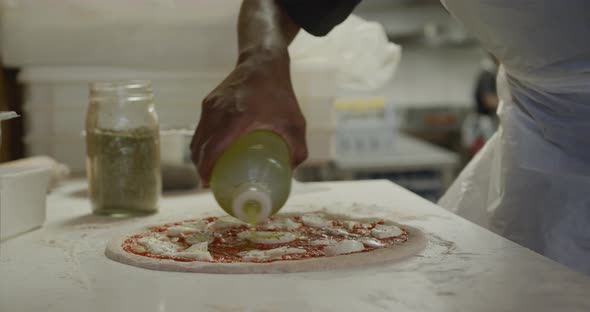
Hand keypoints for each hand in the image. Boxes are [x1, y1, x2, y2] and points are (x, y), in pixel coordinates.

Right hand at [191, 49, 307, 185]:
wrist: (263, 61)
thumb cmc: (280, 93)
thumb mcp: (295, 123)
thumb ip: (297, 149)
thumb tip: (291, 173)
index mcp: (236, 118)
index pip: (211, 150)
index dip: (206, 170)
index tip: (208, 184)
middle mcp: (217, 112)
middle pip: (199, 148)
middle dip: (201, 168)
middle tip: (211, 183)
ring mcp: (210, 106)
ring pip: (197, 138)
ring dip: (199, 156)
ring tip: (209, 171)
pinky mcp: (209, 101)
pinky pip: (201, 128)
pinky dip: (202, 143)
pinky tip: (212, 151)